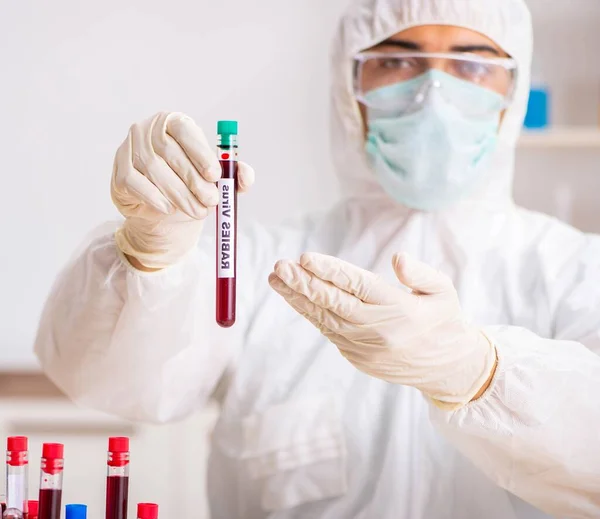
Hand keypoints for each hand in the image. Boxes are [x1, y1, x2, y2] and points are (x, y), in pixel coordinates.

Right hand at [111, 112, 254, 268]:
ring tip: (198, 211)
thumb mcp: (215, 180)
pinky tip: (168, 208)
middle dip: (194, 180)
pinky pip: (135, 183)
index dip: (200, 152)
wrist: (161, 208)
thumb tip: (245, 174)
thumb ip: (233, 176)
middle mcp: (148, 130)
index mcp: (174, 123)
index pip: (185, 130)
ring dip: (179, 194)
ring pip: (154, 170)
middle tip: (211, 200)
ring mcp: (130, 149)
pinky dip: (153, 197)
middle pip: (170, 152)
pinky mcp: (119, 171)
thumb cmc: (190, 185)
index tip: (215, 175)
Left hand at [268, 252, 496, 408]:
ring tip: (276, 279)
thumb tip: (397, 257)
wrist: (446, 369)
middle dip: (303, 283)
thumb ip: (420, 273)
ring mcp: (364, 347)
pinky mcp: (357, 358)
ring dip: (298, 298)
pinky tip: (295, 298)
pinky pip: (328, 332)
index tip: (305, 257)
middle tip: (279, 266)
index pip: (357, 285)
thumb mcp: (444, 291)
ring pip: (324, 319)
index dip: (329, 271)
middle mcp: (378, 329)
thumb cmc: (443, 321)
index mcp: (399, 309)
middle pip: (333, 303)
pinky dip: (310, 314)